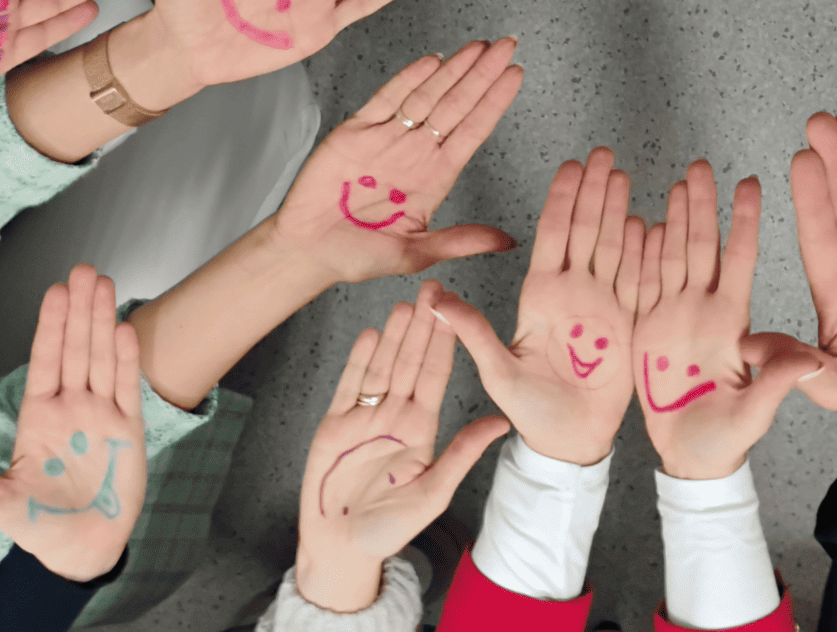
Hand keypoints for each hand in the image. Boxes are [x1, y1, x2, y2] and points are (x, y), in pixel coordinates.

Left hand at [0, 265, 146, 581]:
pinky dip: (126, 360)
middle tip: (83, 270)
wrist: (81, 548)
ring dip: (103, 322)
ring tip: (105, 285)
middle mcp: (72, 408)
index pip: (45, 361)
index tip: (54, 292)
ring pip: (102, 359)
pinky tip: (124, 330)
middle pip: (76, 349)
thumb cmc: (37, 525)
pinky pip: (128, 389)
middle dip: (80, 310)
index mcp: (39, 417)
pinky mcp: (128, 431)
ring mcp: (101, 416)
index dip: (50, 326)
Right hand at [269, 37, 523, 282]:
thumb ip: (459, 241)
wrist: (307, 251)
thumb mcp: (415, 253)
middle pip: (456, 105)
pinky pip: (386, 99)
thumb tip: (508, 242)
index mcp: (435, 177)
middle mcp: (416, 152)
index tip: (516, 74)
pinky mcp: (355, 131)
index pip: (473, 131)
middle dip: (481, 75)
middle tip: (506, 45)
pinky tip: (432, 62)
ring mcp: (387, 138)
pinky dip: (408, 79)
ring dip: (453, 71)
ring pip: (427, 96)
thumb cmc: (358, 256)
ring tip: (478, 47)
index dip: (494, 102)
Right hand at [296, 280, 509, 611]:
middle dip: (420, 326)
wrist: (341, 547)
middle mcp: (394, 416)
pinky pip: (348, 385)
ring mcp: (364, 418)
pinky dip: (357, 359)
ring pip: (380, 366)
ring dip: (391, 335)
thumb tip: (502, 424)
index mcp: (421, 428)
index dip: (443, 342)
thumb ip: (462, 454)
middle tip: (430, 289)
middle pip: (409, 361)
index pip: (434, 375)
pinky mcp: (335, 425)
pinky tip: (368, 334)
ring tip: (403, 304)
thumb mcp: (431, 493)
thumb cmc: (387, 529)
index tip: (453, 311)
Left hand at [433, 148, 642, 466]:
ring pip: (614, 248)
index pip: (553, 236)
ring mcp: (604, 306)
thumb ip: (471, 332)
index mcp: (541, 296)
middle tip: (604, 154)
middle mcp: (573, 293)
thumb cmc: (529, 411)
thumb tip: (433, 299)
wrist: (569, 444)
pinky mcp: (629, 326)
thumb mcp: (496, 370)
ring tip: (625, 175)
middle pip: (587, 230)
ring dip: (619, 211)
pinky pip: (641, 283)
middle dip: (595, 191)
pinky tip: (651, 224)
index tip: (571, 165)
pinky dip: (647, 255)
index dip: (563, 199)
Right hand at [632, 162, 821, 479]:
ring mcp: (673, 317)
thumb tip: (808, 360)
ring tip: (676, 181)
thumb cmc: (726, 440)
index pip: (737, 260)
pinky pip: (640, 283)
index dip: (742, 221)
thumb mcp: (755, 413)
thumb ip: (777, 382)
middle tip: (702, 164)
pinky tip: (637, 222)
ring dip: (674, 218)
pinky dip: (638, 252)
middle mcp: (704, 311)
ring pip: (671, 256)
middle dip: (702, 203)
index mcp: (731, 324)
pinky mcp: (646, 330)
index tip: (751, 184)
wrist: (690, 460)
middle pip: (701, 245)